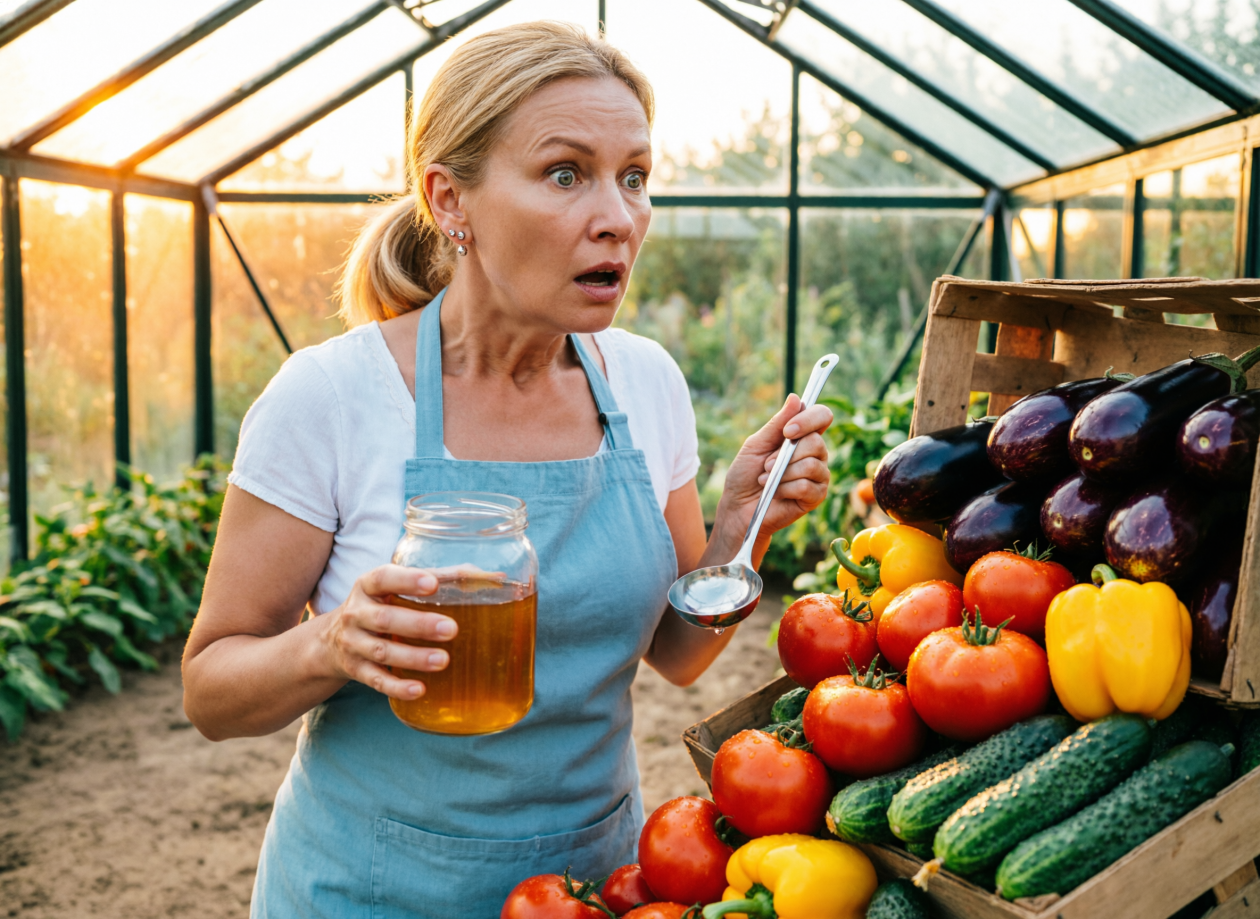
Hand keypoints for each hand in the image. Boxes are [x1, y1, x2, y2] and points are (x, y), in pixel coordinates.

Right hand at [317, 565, 456, 699]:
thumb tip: (490, 577)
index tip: (433, 583)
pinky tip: (420, 689)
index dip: (407, 580)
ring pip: (382, 652)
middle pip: (385, 619)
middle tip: (451, 629)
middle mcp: (356, 614)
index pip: (383, 578)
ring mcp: (353, 644)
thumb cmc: (379, 606)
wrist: (330, 640)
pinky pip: (376, 680)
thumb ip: (438, 578)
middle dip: (419, 624)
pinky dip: (397, 687)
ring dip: (414, 657)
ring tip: (443, 660)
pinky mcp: (356, 670)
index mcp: (367, 586)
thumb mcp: (395, 587)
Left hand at [714, 394, 832, 549]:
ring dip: (782, 473)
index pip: (822, 416)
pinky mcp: (816, 496)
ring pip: (811, 464)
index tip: (788, 431)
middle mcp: (815, 453)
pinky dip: (785, 488)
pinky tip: (776, 493)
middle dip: (785, 454)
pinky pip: (806, 486)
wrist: (738, 507)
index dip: (809, 419)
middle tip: (766, 465)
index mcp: (802, 436)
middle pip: (816, 441)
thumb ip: (777, 423)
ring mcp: (818, 475)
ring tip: (766, 480)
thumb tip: (796, 398)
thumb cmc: (745, 474)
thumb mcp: (756, 444)